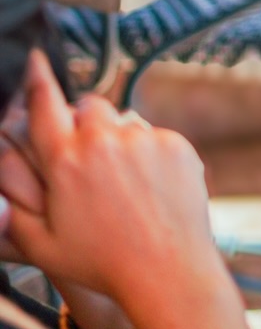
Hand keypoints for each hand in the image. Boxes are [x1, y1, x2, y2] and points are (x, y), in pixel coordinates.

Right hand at [1, 51, 220, 323]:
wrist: (167, 271)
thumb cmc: (101, 263)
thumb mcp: (42, 246)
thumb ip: (16, 213)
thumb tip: (4, 196)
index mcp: (65, 161)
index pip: (44, 106)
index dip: (36, 79)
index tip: (36, 57)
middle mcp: (103, 141)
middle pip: (88, 106)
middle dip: (84, 122)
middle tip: (87, 156)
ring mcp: (143, 139)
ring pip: (123, 122)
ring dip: (117, 141)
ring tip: (122, 185)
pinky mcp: (175, 144)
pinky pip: (155, 137)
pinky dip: (150, 155)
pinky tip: (149, 190)